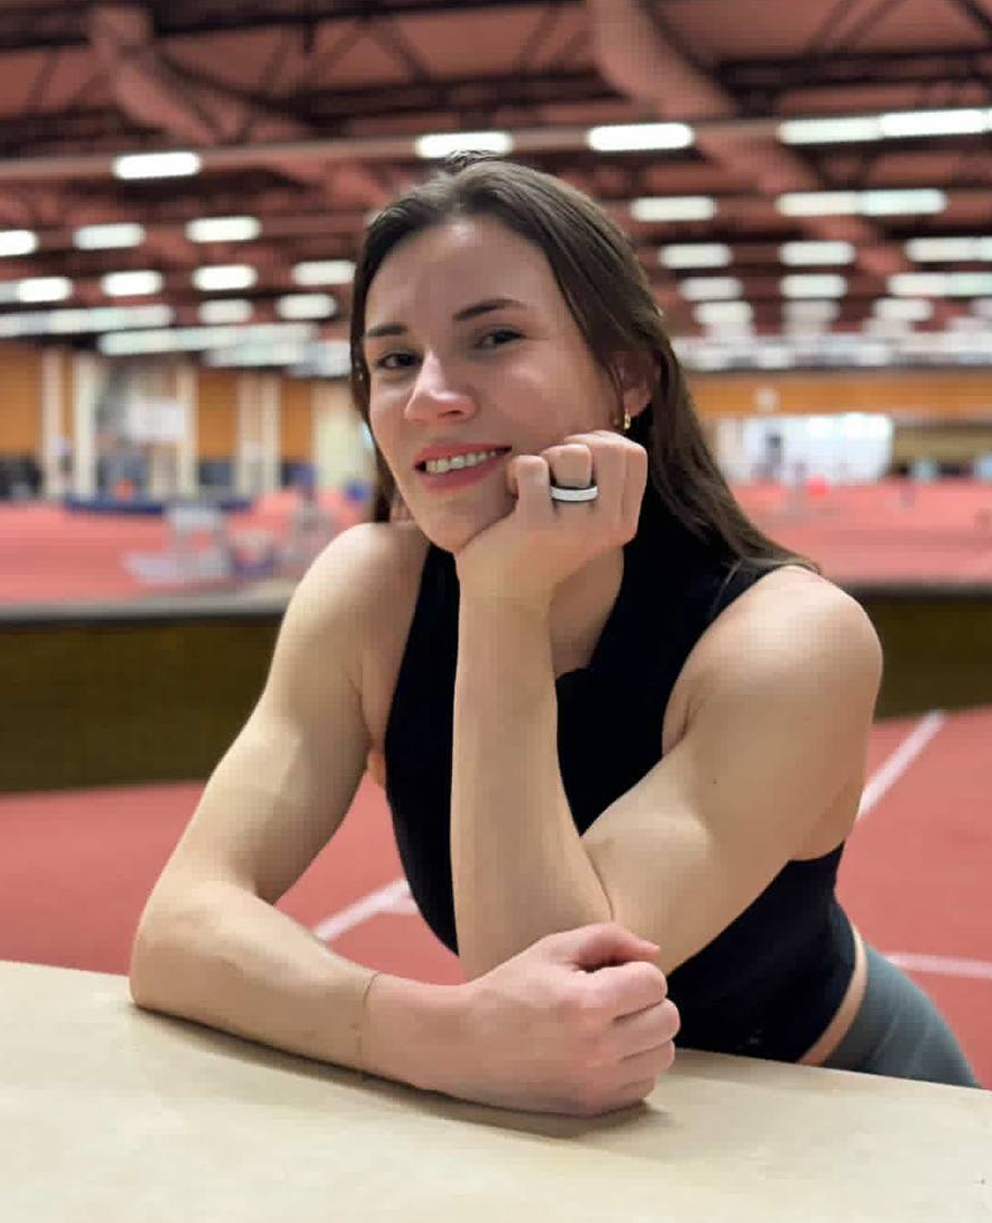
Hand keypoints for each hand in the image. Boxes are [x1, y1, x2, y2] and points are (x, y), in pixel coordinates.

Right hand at [442, 923, 679, 1116]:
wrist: (465, 1044)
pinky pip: (644, 1084)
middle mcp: (598, 1049)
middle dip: (646, 1001)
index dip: (635, 971)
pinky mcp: (593, 1106)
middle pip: (669, 1019)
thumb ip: (610, 939)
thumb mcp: (554, 948)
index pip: (655, 982)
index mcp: (588, 1003)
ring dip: (646, 1034)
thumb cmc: (509, 989)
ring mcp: (597, 1084)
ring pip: (664, 1054)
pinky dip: (634, 1065)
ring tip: (610, 1024)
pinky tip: (604, 1051)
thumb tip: (655, 954)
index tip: (609, 973)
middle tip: (613, 998)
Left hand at [453, 431, 647, 611]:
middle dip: (573, 446)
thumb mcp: (583, 515)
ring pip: (572, 452)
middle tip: (552, 470)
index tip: (574, 464)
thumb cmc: (539, 544)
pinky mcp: (539, 526)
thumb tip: (604, 428)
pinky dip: (515, 472)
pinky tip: (513, 496)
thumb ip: (599, 479)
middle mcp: (609, 526)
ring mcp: (576, 527)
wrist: (504, 596)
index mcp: (624, 521)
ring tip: (532, 486)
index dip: (601, 442)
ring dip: (544, 459)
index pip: (633, 453)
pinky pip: (532, 466)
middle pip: (609, 446)